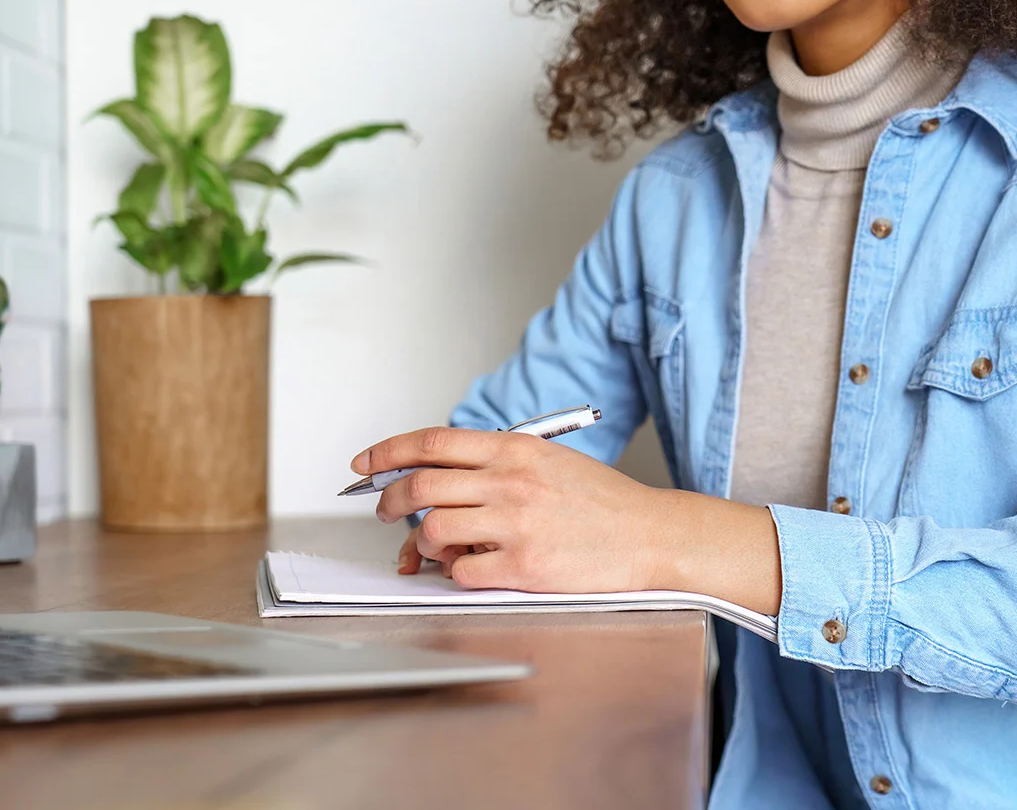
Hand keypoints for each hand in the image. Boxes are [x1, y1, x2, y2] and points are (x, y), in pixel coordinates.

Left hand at [357, 427, 666, 592]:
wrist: (652, 535)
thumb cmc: (603, 503)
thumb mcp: (549, 462)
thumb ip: (497, 466)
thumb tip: (440, 483)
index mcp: (516, 450)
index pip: (433, 443)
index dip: (388, 452)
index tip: (364, 464)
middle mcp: (511, 481)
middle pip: (420, 486)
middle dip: (388, 502)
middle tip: (385, 512)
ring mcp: (516, 523)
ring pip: (433, 530)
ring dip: (422, 544)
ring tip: (434, 549)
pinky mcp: (524, 565)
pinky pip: (461, 571)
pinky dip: (454, 573)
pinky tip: (471, 568)